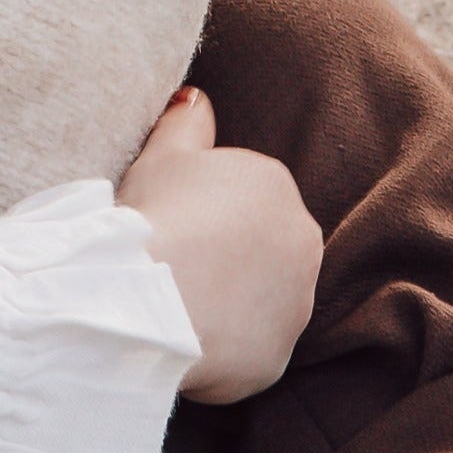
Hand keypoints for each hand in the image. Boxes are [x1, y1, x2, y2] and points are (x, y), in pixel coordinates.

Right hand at [116, 86, 320, 404]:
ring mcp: (296, 302)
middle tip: (173, 258)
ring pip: (259, 296)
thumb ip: (185, 121)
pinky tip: (184, 333)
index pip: (242, 193)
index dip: (200, 207)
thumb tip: (195, 97)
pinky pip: (248, 343)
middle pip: (259, 244)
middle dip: (225, 251)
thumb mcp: (162, 154)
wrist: (149, 301)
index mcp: (275, 184)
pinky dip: (223, 340)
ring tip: (177, 298)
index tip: (170, 219)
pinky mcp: (278, 355)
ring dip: (229, 297)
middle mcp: (302, 241)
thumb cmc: (155, 216)